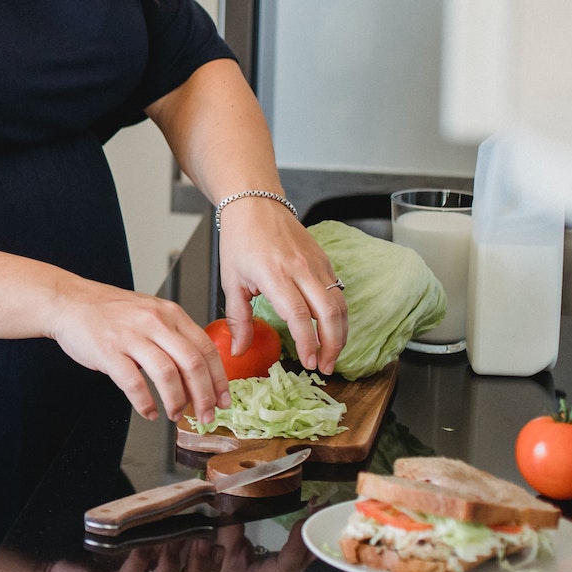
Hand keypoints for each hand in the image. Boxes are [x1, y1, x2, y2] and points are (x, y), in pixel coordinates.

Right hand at [48, 280, 228, 422]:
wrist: (68, 301)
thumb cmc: (108, 310)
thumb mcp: (149, 311)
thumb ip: (173, 334)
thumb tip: (197, 370)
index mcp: (169, 313)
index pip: (206, 348)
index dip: (219, 379)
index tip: (223, 399)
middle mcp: (153, 322)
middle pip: (192, 364)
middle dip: (204, 397)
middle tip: (205, 415)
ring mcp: (130, 336)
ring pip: (167, 375)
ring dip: (176, 402)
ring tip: (174, 414)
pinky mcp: (108, 351)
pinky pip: (134, 383)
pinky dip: (145, 403)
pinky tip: (149, 411)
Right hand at [199, 521, 312, 571]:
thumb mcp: (221, 556)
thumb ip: (230, 531)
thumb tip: (234, 502)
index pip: (287, 565)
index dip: (297, 545)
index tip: (302, 521)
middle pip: (310, 567)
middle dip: (318, 539)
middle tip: (321, 511)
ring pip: (315, 565)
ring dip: (320, 539)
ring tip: (321, 512)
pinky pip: (312, 563)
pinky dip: (317, 544)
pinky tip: (318, 524)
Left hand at [218, 198, 348, 373]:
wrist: (255, 204)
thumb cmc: (240, 240)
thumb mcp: (230, 281)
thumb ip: (238, 319)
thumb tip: (238, 350)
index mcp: (274, 274)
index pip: (299, 315)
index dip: (307, 342)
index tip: (308, 363)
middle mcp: (300, 268)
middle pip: (329, 313)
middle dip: (332, 345)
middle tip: (324, 367)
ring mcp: (316, 263)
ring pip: (340, 304)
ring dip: (340, 334)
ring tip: (330, 356)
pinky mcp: (325, 260)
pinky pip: (339, 292)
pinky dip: (340, 316)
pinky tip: (332, 332)